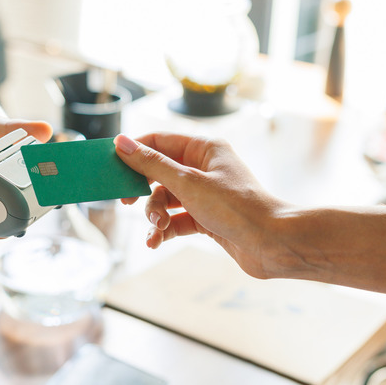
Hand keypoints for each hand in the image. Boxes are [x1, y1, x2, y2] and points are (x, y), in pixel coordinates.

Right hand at [114, 132, 288, 278]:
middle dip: (144, 191)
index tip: (112, 167)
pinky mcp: (206, 218)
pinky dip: (163, 230)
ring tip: (157, 227)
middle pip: (158, 173)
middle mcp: (204, 168)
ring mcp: (205, 194)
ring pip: (165, 199)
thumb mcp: (187, 182)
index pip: (159, 141)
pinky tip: (155, 241)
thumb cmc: (237, 207)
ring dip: (154, 214)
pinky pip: (175, 220)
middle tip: (126, 201)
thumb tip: (122, 143)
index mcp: (204, 148)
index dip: (134, 152)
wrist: (272, 244)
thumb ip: (151, 164)